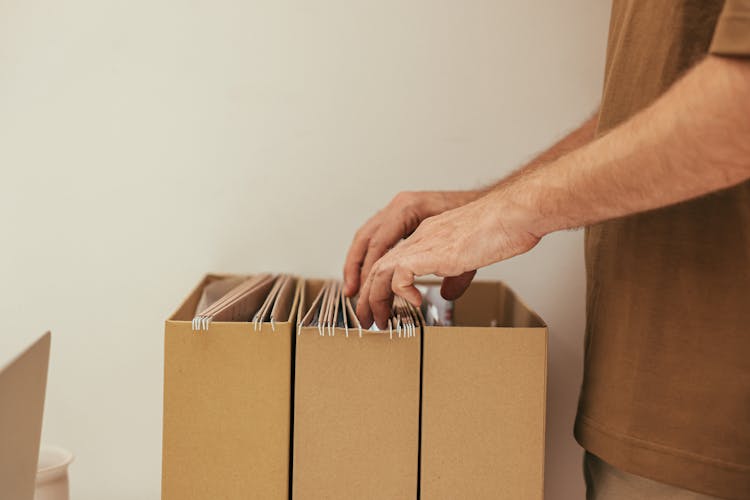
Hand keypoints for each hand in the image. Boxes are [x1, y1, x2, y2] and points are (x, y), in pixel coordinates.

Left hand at [356, 192, 541, 328]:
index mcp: (428, 235)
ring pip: (380, 270)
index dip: (379, 285)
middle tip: (368, 320)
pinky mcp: (431, 251)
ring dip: (374, 299)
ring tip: (379, 320)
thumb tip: (447, 293)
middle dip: (367, 297)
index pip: (391, 260)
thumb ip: (454, 274)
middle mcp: (420, 237)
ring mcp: (424, 243)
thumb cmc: (503, 229)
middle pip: (377, 266)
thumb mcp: (472, 257)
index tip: (380, 306)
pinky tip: (414, 302)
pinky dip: (401, 291)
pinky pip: (400, 274)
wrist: (514, 214)